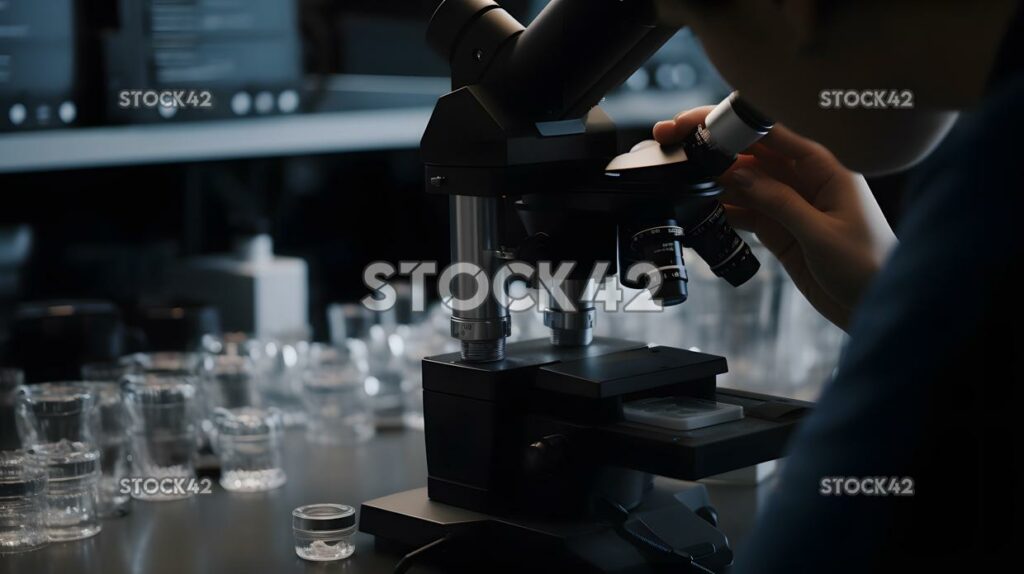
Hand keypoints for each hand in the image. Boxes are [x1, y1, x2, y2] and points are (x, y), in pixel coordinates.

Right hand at [654, 108, 896, 329]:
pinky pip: (745, 209)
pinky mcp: (780, 229)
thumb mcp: (821, 233)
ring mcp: (791, 204)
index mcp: (826, 167)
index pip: (773, 132)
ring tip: (677, 173)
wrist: (875, 306)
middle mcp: (806, 179)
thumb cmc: (867, 266)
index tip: (699, 122)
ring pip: (743, 180)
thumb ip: (779, 201)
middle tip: (672, 139)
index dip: (733, 122)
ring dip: (712, 176)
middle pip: (751, 151)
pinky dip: (722, 208)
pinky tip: (700, 206)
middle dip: (713, 144)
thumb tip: (737, 173)